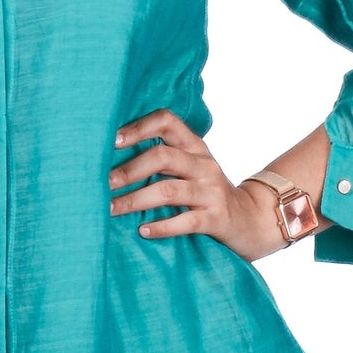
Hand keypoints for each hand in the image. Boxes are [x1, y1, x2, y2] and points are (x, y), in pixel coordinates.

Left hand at [109, 111, 329, 261]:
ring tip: (110, 209)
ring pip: (169, 190)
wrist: (251, 221)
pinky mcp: (216, 219)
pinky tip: (142, 231)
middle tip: (102, 184)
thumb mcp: (191, 169)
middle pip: (162, 157)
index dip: (139, 127)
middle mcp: (203, 165)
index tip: (112, 140)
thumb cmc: (207, 195)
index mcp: (194, 147)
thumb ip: (163, 160)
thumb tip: (110, 160)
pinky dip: (162, 227)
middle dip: (128, 171)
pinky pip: (186, 221)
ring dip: (135, 200)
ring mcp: (211, 192)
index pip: (167, 121)